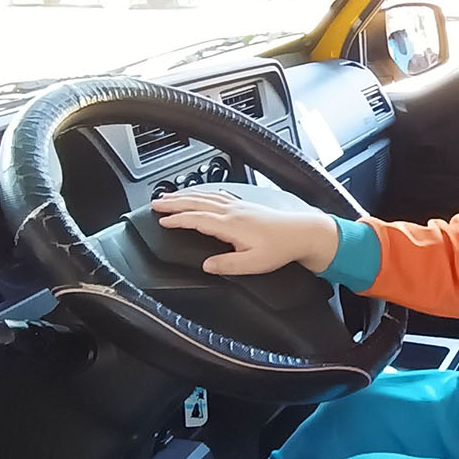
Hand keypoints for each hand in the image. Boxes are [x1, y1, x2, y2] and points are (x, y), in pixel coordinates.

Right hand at [151, 190, 339, 274]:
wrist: (302, 233)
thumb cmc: (281, 248)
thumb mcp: (253, 264)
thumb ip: (228, 265)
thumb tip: (206, 266)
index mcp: (231, 224)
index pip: (197, 218)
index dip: (177, 219)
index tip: (162, 220)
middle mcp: (232, 211)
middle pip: (197, 202)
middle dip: (174, 202)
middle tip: (155, 203)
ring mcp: (239, 206)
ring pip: (205, 196)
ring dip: (185, 195)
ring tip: (169, 196)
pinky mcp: (245, 205)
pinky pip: (218, 195)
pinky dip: (202, 193)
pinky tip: (199, 194)